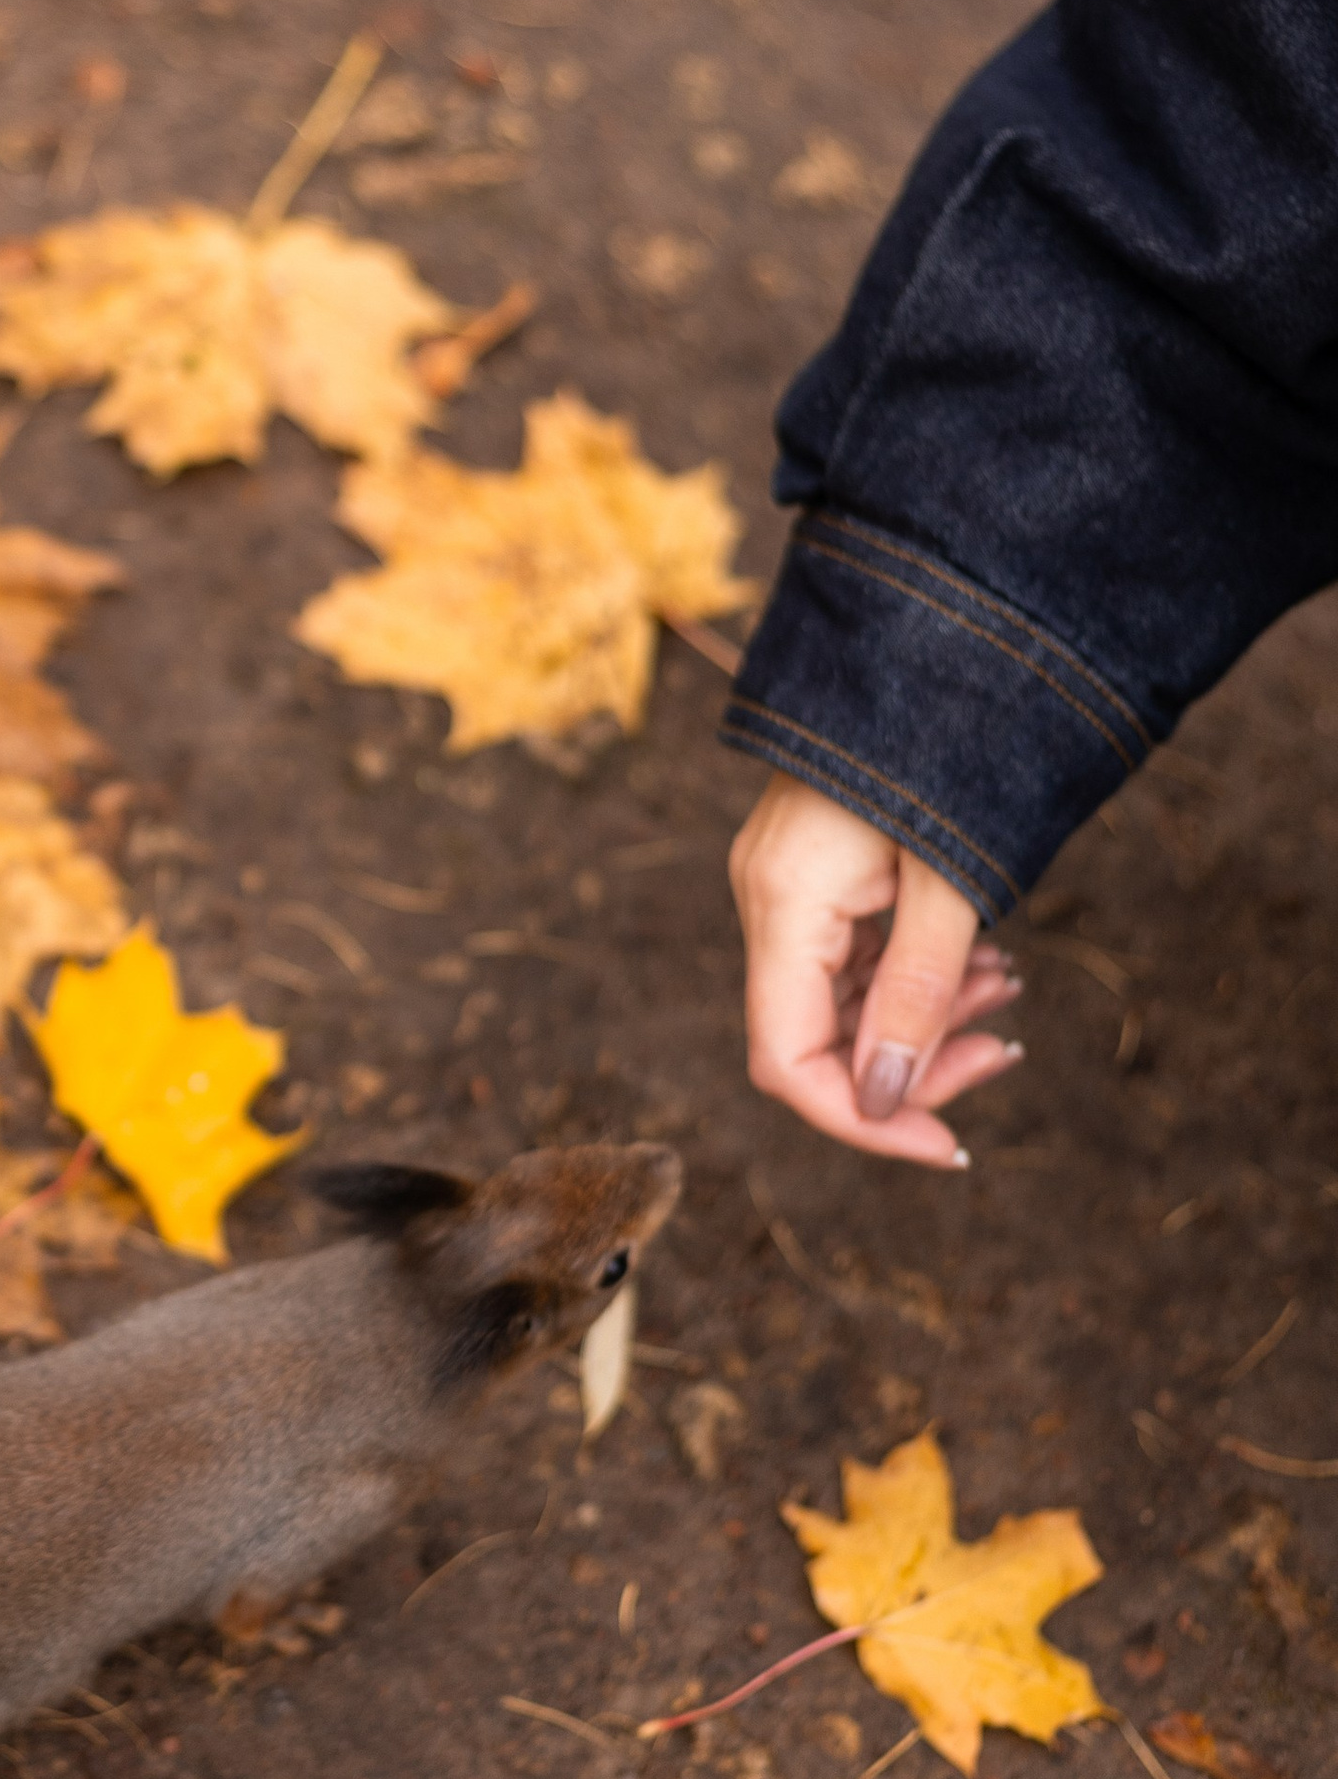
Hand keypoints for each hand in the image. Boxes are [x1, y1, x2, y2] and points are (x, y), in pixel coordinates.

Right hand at [728, 779, 1023, 1166]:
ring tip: (1008, 992)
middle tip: (1003, 1051)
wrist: (937, 631)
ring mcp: (793, 886)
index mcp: (783, 903)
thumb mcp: (950, 878)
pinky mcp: (823, 872)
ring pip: (845, 1000)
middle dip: (912, 1067)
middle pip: (817, 1039)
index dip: (861, 1120)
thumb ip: (920, 991)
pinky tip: (986, 964)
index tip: (945, 1146)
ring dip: (927, 1019)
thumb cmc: (945, 744)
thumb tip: (890, 1098)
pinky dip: (921, 977)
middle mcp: (770, 900)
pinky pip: (859, 956)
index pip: (788, 1060)